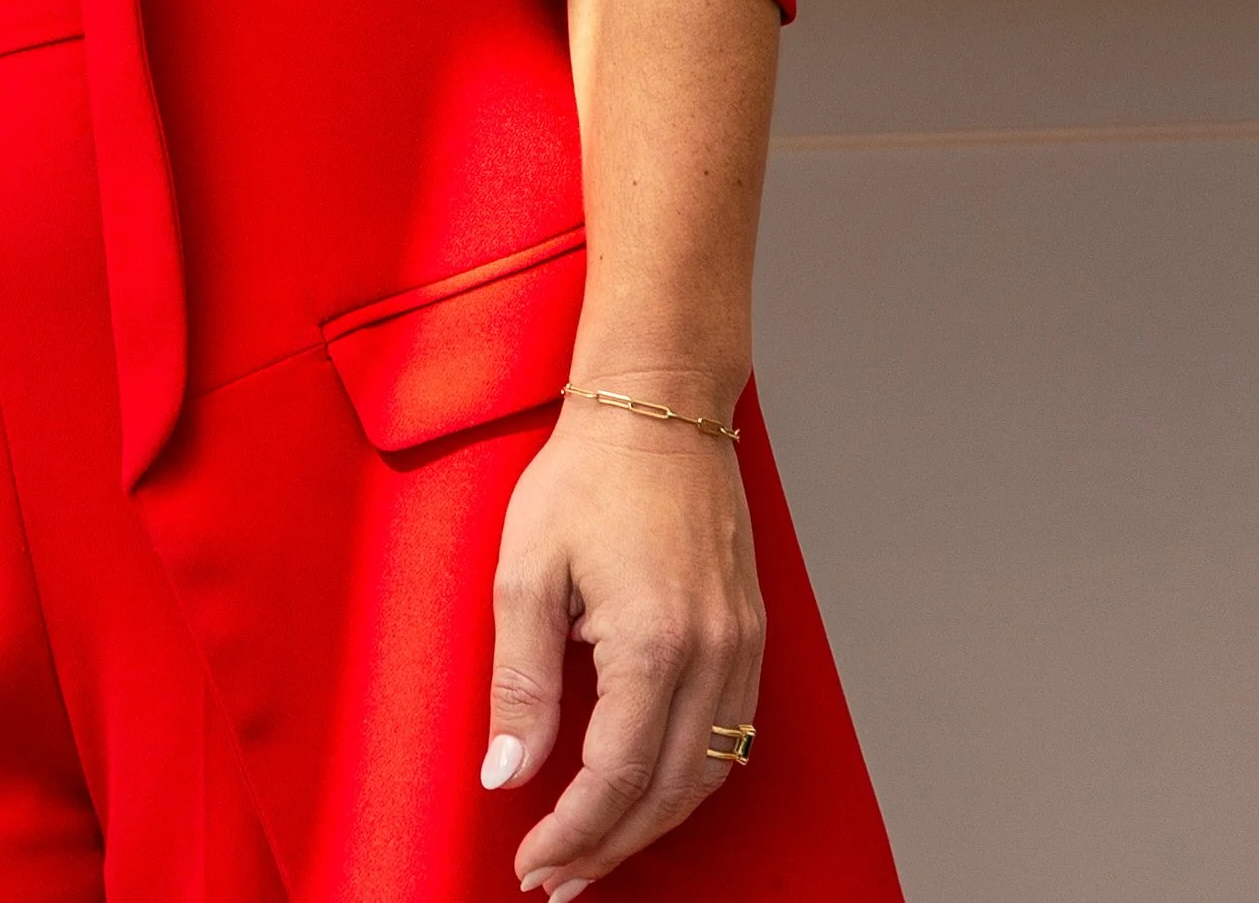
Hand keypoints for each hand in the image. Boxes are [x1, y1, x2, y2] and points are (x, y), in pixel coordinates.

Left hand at [481, 383, 764, 894]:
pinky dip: (691, 777)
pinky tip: (652, 788)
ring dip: (652, 823)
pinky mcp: (751, 630)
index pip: (615, 777)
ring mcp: (741, 643)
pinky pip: (732, 732)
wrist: (658, 403)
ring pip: (708, 773)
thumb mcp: (526, 570)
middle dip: (609, 847)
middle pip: (667, 792)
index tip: (532, 863)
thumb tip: (508, 774)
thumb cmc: (587, 474)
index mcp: (652, 641)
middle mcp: (711, 653)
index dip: (572, 833)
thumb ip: (520, 681)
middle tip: (557, 879)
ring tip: (598, 849)